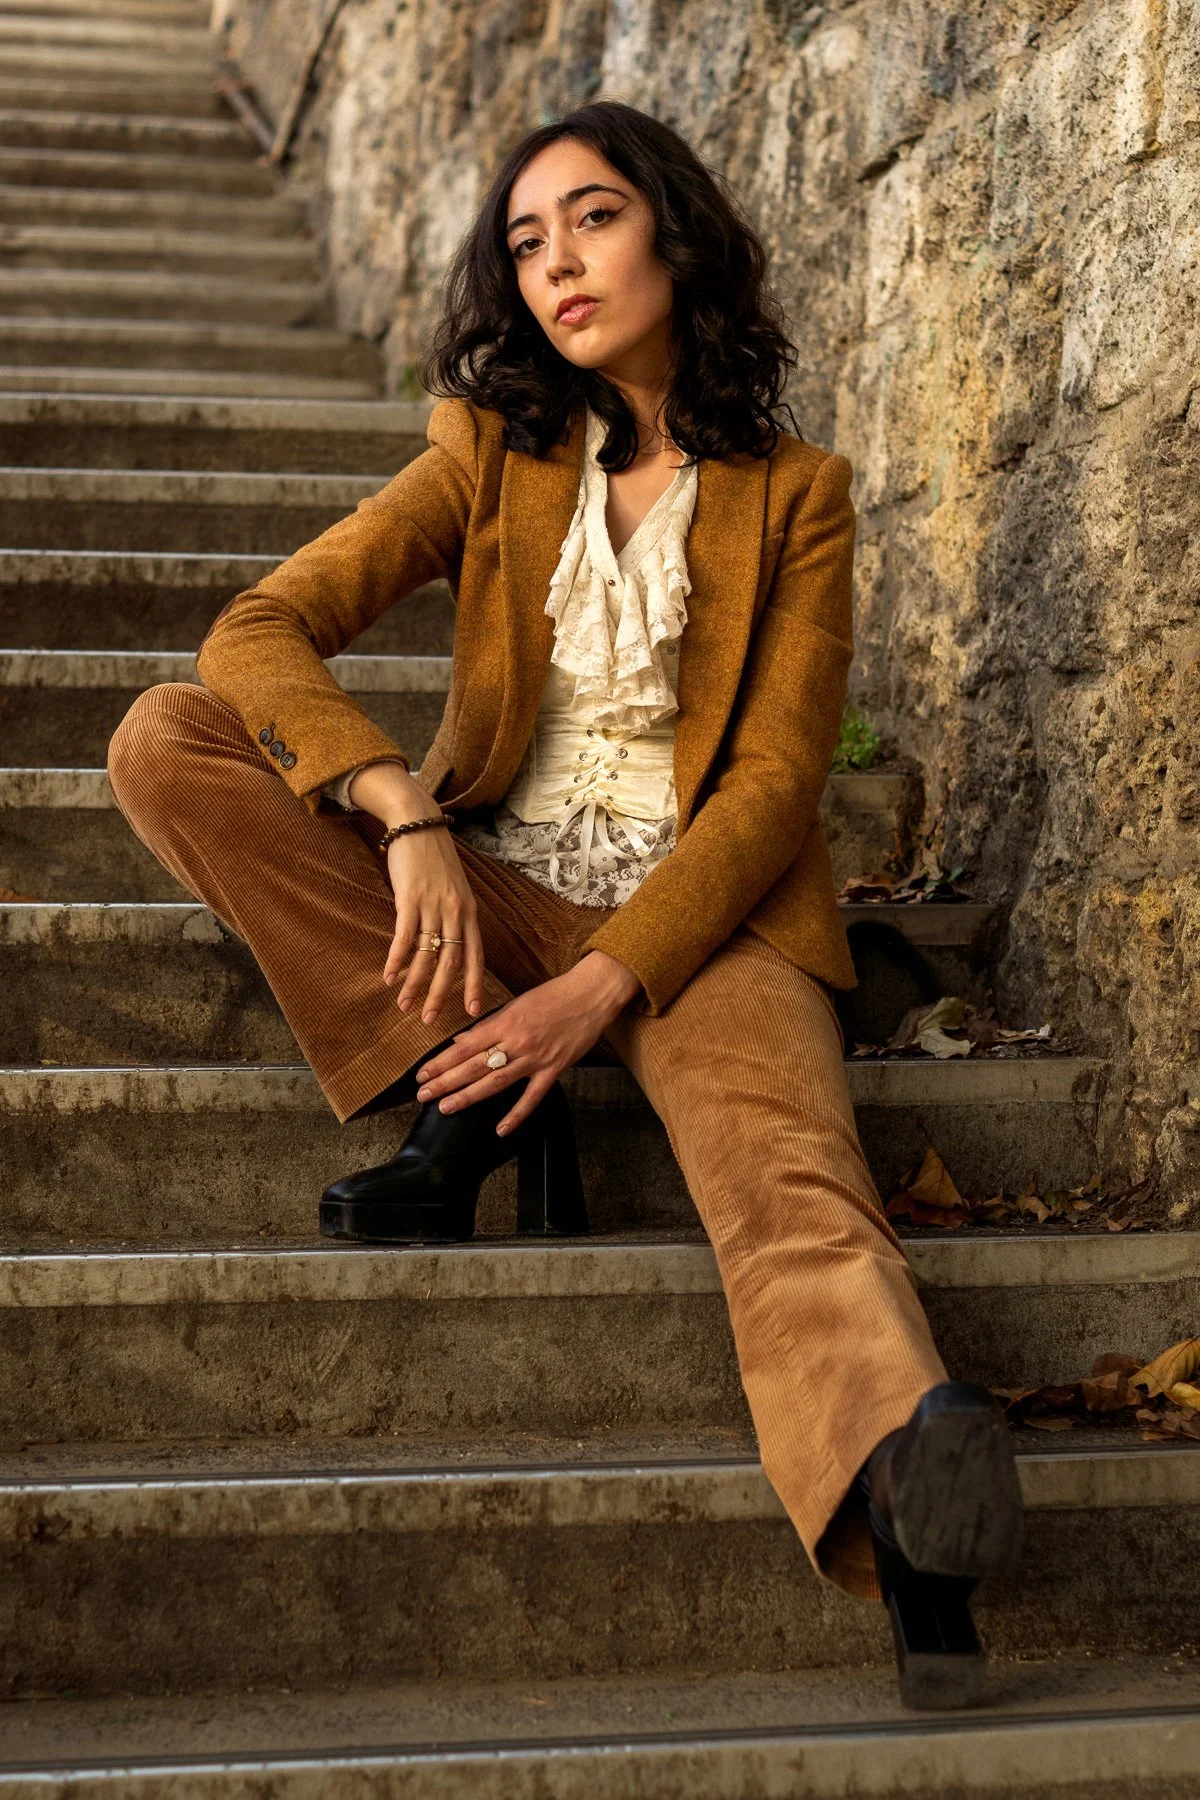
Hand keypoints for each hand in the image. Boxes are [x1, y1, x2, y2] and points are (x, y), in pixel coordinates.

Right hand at [350, 761, 486, 1022]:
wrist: (418, 823)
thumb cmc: (434, 859)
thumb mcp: (453, 889)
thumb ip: (454, 917)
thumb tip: (447, 947)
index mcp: (469, 912)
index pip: (475, 956)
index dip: (473, 985)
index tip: (472, 1011)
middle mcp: (455, 912)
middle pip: (451, 963)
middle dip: (441, 995)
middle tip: (430, 1019)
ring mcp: (433, 906)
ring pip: (427, 955)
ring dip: (414, 984)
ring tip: (404, 1005)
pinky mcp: (410, 898)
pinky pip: (405, 937)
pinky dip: (397, 960)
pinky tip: (388, 977)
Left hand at [413, 951, 641, 1134]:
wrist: (590, 995)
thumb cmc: (553, 996)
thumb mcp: (516, 1004)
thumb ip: (488, 1025)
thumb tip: (461, 1041)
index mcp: (504, 1022)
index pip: (465, 1046)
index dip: (441, 1062)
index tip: (423, 1074)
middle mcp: (516, 1042)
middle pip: (474, 1066)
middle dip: (446, 1081)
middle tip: (423, 1095)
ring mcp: (535, 1058)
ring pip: (496, 1081)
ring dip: (469, 1096)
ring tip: (446, 1108)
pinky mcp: (554, 1069)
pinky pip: (533, 1096)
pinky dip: (516, 1114)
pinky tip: (501, 1129)